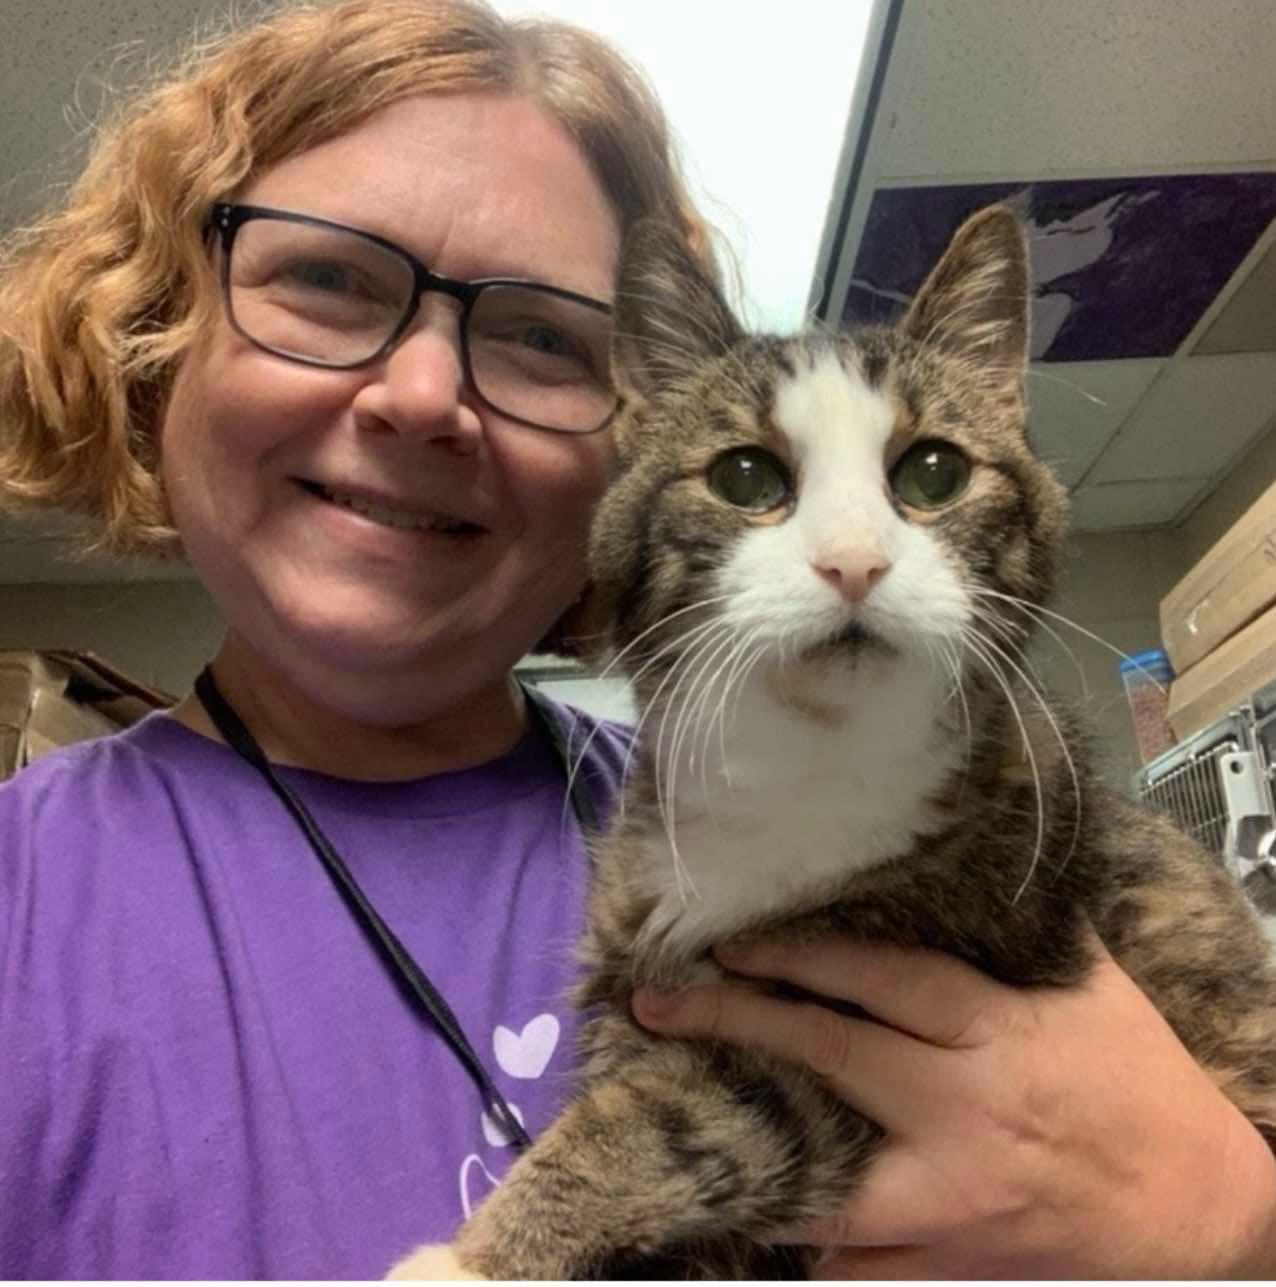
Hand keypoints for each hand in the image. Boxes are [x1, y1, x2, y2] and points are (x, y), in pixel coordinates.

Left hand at [632, 929, 1275, 1277]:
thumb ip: (1007, 941)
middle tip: (657, 1005)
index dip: (797, 953)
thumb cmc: (1140, 1080)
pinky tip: (756, 1213)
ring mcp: (954, 1197)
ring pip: (825, 1177)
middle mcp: (965, 1109)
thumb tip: (929, 881)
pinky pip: (858, 1266)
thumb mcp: (1090, 990)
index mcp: (997, 1032)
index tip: (729, 940)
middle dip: (735, 1023)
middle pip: (831, 1052)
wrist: (1204, 1209)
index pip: (879, 977)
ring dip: (748, 1147)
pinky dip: (807, 1242)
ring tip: (679, 1119)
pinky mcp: (954, 1265)